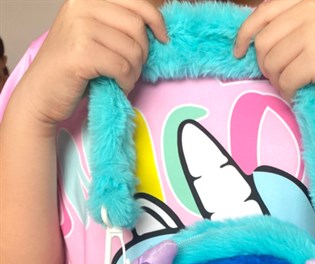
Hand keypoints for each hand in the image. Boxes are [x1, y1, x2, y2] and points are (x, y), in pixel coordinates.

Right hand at [20, 0, 167, 125]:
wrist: (42, 93)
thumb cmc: (73, 69)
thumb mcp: (95, 36)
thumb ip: (118, 25)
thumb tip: (158, 27)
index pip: (136, 1)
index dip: (156, 21)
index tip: (163, 39)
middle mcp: (81, 6)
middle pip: (137, 27)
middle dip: (142, 54)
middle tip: (131, 70)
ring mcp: (80, 27)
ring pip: (132, 49)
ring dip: (134, 72)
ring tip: (121, 80)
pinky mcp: (81, 53)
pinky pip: (122, 67)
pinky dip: (125, 82)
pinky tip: (116, 86)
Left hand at [234, 0, 314, 104]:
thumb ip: (294, 25)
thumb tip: (257, 43)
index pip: (261, 13)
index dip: (244, 35)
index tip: (239, 52)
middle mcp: (309, 8)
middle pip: (263, 43)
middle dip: (265, 66)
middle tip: (280, 78)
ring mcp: (314, 31)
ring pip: (272, 63)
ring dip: (278, 82)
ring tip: (293, 87)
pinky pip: (287, 80)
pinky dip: (289, 92)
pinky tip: (299, 94)